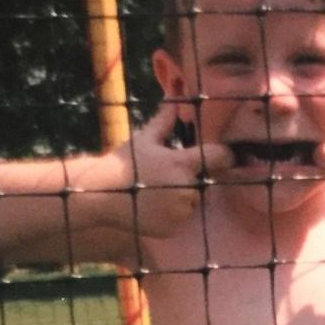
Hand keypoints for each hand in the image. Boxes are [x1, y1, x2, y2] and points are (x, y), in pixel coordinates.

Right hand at [115, 104, 232, 238]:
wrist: (101, 195)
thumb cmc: (124, 164)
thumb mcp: (145, 139)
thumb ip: (166, 120)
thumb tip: (176, 95)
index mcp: (183, 164)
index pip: (221, 157)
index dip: (223, 155)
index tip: (221, 155)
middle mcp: (187, 189)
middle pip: (205, 181)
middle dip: (193, 177)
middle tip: (167, 176)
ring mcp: (181, 211)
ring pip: (193, 201)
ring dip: (183, 197)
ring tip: (158, 191)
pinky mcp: (173, 228)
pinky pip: (182, 219)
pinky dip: (173, 214)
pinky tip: (154, 206)